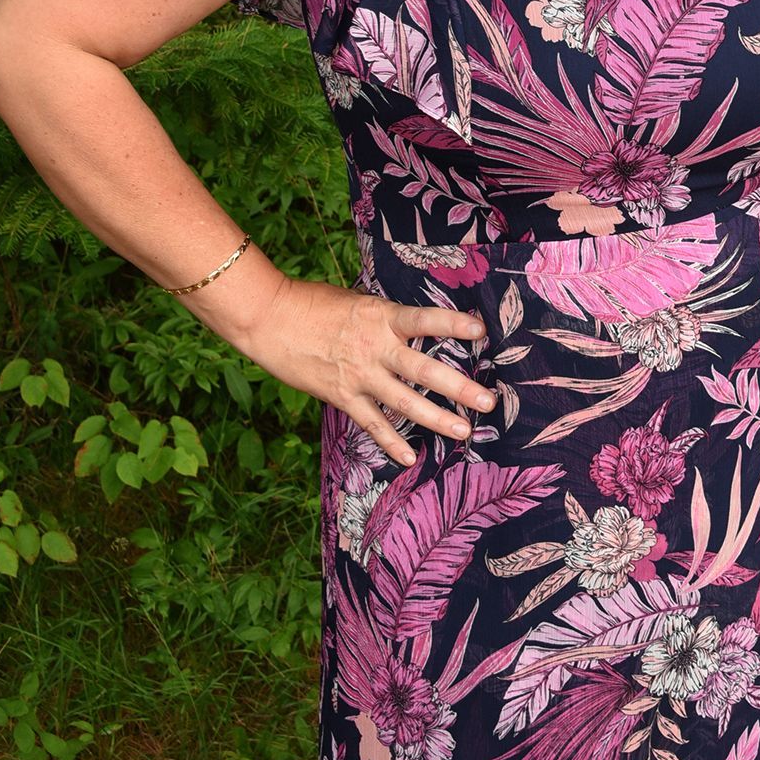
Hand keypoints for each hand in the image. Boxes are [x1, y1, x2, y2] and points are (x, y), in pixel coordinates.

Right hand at [240, 275, 495, 465]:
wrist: (270, 319)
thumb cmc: (313, 303)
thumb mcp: (357, 302)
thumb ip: (385, 319)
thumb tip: (409, 329)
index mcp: (381, 316)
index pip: (424, 320)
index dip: (452, 324)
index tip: (481, 330)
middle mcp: (375, 348)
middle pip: (424, 370)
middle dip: (459, 387)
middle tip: (489, 401)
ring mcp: (360, 375)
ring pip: (405, 402)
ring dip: (437, 419)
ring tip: (464, 431)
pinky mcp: (342, 396)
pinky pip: (372, 423)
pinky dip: (391, 442)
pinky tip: (410, 457)